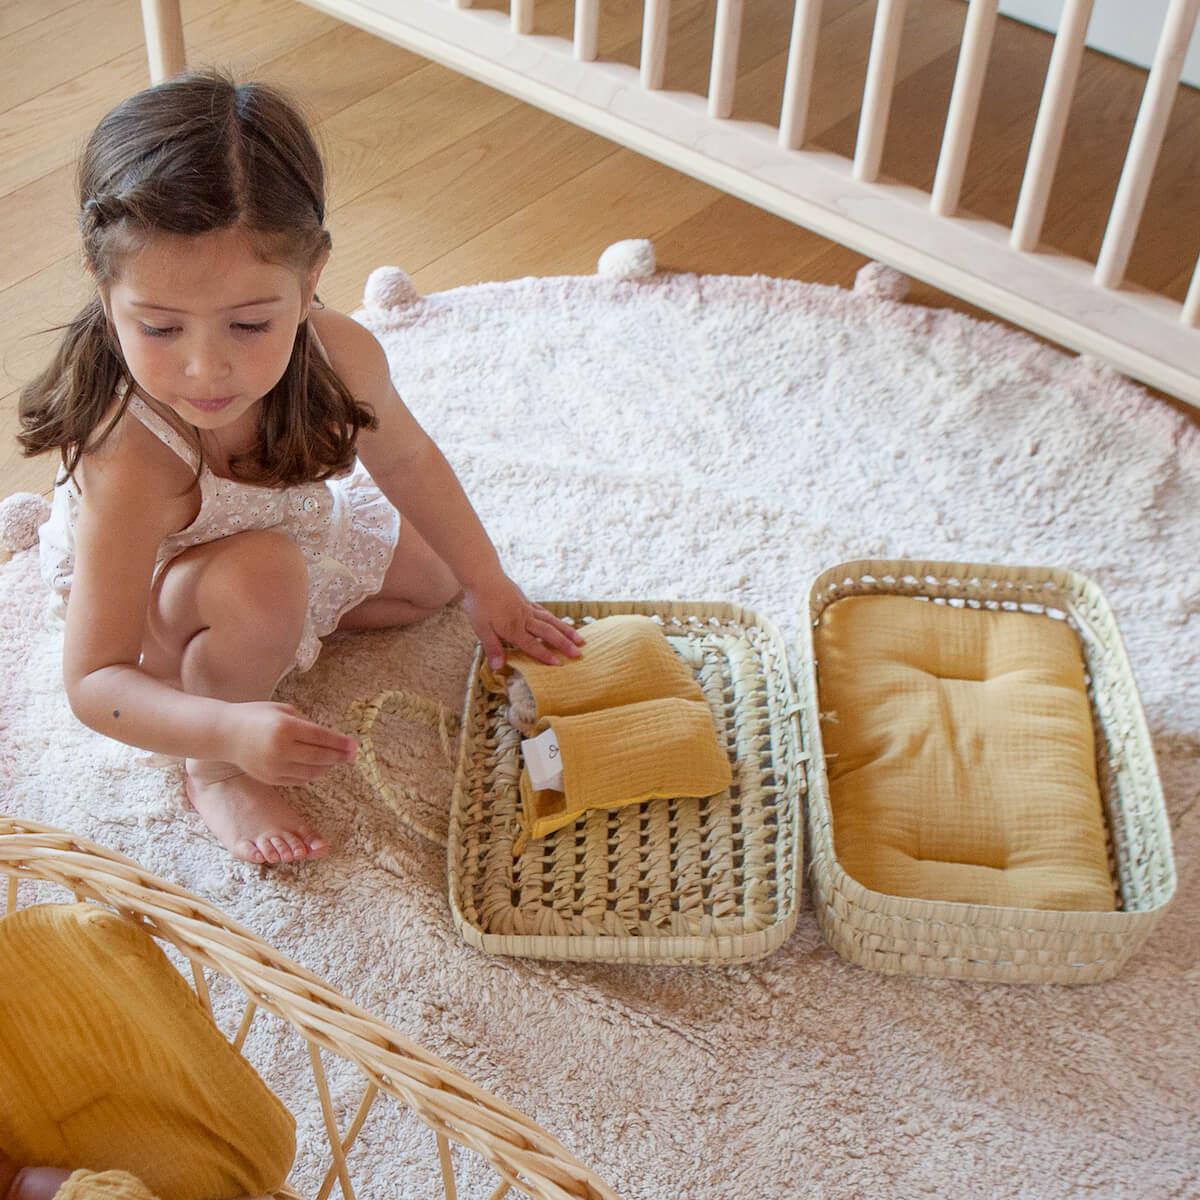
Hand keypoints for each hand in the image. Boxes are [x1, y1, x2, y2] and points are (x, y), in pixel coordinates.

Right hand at [221, 701, 356, 785]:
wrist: (225, 734)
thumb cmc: (256, 716)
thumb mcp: (283, 710)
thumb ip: (306, 723)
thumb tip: (329, 738)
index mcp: (285, 728)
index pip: (321, 737)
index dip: (340, 743)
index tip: (354, 745)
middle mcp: (280, 749)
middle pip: (320, 757)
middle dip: (339, 757)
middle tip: (351, 755)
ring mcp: (275, 767)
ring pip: (311, 772)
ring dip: (327, 766)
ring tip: (335, 760)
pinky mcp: (270, 778)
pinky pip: (299, 779)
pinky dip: (312, 774)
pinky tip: (319, 766)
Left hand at [461, 573, 583, 669]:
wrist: (483, 576)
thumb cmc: (480, 603)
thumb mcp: (481, 628)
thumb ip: (492, 648)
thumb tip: (499, 667)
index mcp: (513, 628)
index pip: (532, 645)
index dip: (545, 655)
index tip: (560, 664)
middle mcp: (525, 619)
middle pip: (548, 633)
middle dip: (564, 644)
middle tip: (579, 653)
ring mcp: (528, 609)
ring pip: (551, 621)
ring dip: (566, 631)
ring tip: (580, 639)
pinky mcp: (526, 601)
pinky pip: (544, 612)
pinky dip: (554, 619)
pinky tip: (559, 623)